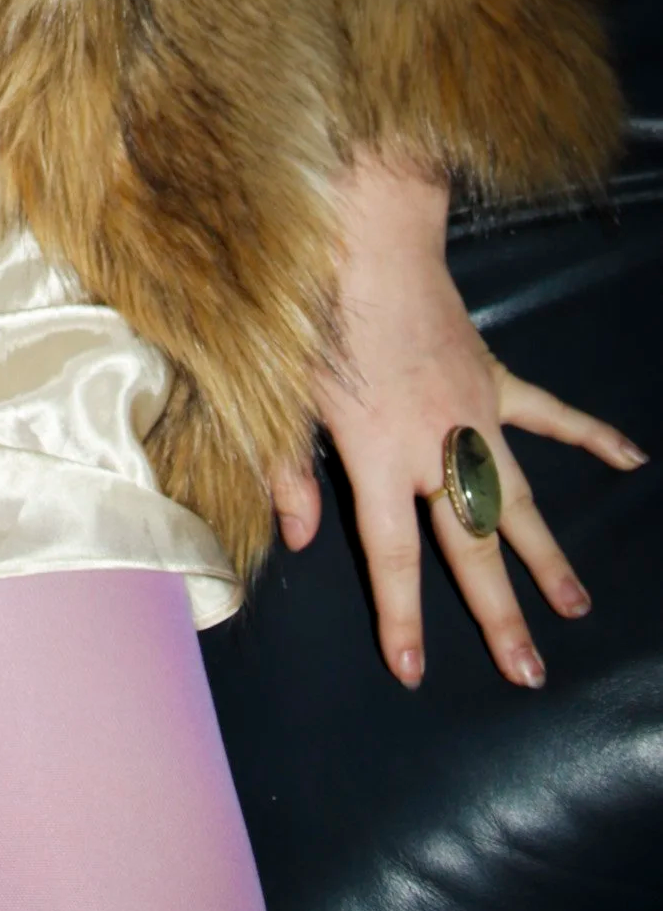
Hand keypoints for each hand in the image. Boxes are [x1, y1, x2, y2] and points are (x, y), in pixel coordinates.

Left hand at [269, 150, 645, 689]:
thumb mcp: (281, 394)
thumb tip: (296, 541)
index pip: (392, 555)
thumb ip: (288, 473)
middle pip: (471, 546)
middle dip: (499, 615)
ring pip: (518, 499)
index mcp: (377, 456)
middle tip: (528, 672)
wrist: (364, 238)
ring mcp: (472, 413)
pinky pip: (548, 414)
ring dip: (547, 555)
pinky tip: (630, 458)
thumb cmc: (312, 313)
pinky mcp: (492, 377)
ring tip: (575, 607)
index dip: (403, 615)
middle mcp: (433, 446)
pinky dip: (589, 435)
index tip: (414, 670)